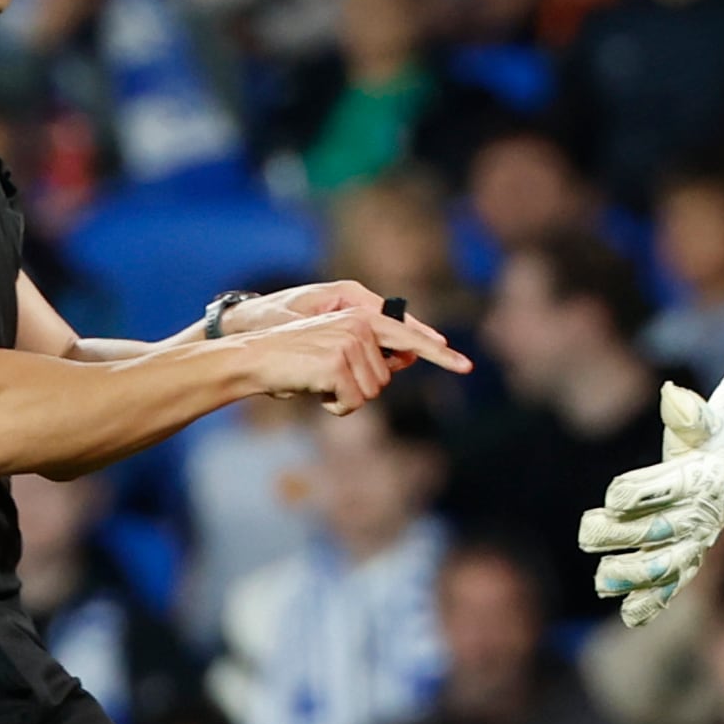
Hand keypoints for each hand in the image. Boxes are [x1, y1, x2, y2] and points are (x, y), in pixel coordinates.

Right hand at [243, 302, 458, 412]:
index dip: (440, 355)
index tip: (467, 366)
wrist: (256, 357)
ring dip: (344, 398)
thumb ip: (373, 354)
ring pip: (370, 394)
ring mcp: (350, 343)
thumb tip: (407, 359)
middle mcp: (360, 326)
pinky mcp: (338, 363)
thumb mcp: (339, 351)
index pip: (409, 337)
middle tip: (326, 379)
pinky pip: (351, 402)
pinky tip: (314, 389)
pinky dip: (333, 405)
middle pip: (384, 380)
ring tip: (318, 381)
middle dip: (358, 389)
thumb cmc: (296, 360)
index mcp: (363, 318)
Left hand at [577, 352, 723, 627]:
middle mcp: (700, 514)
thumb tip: (673, 396)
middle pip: (658, 532)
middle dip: (620, 536)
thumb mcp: (703, 421)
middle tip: (586, 532)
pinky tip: (629, 615)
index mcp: (701, 478)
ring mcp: (696, 539)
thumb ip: (689, 414)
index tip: (613, 497)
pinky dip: (654, 601)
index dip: (637, 494)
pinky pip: (675, 583)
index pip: (666, 490)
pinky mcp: (691, 555)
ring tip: (600, 580)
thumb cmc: (713, 436)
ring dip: (633, 576)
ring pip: (667, 566)